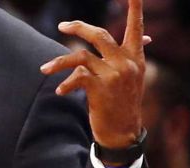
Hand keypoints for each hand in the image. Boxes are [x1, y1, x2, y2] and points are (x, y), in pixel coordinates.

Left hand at [40, 0, 148, 148]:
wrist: (123, 132)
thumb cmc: (123, 103)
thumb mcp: (132, 77)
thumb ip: (130, 56)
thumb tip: (146, 38)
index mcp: (136, 57)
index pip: (137, 26)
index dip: (135, 7)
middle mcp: (126, 62)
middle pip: (98, 34)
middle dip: (78, 28)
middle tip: (62, 26)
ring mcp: (114, 75)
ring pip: (81, 56)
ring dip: (59, 61)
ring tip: (44, 69)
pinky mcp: (101, 88)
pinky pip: (77, 76)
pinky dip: (65, 83)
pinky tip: (60, 91)